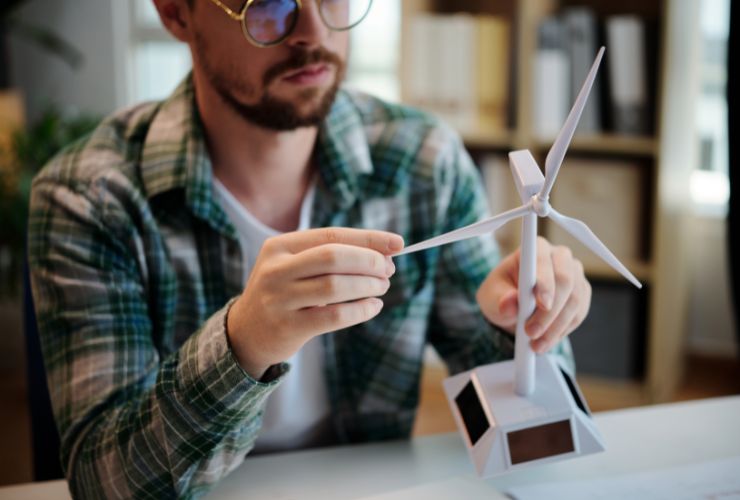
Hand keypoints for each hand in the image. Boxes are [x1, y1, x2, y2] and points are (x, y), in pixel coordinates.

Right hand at [226, 228, 403, 378]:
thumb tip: (387, 252)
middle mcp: (276, 270)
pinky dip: (360, 310)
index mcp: (280, 246)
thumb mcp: (297, 266)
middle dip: (369, 261)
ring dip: (367, 286)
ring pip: (335, 286)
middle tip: (388, 270)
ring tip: (382, 287)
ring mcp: (279, 299)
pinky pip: (334, 316)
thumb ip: (333, 256)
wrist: (247, 332)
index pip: (332, 235)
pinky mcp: (288, 327)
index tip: (398, 243)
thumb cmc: (285, 292)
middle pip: (333, 257)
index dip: (368, 239)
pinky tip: (373, 307)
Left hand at [476, 237, 591, 353]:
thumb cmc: (501, 294)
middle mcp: (560, 256)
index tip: (542, 304)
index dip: (545, 282)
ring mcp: (575, 274)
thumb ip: (500, 299)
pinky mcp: (582, 293)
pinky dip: (562, 331)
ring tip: (536, 344)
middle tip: (532, 333)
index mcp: (535, 248)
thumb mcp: (492, 297)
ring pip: (574, 301)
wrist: (514, 305)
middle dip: (549, 312)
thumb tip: (509, 304)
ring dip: (555, 327)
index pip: (543, 260)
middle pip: (565, 281)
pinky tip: (547, 340)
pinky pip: (579, 314)